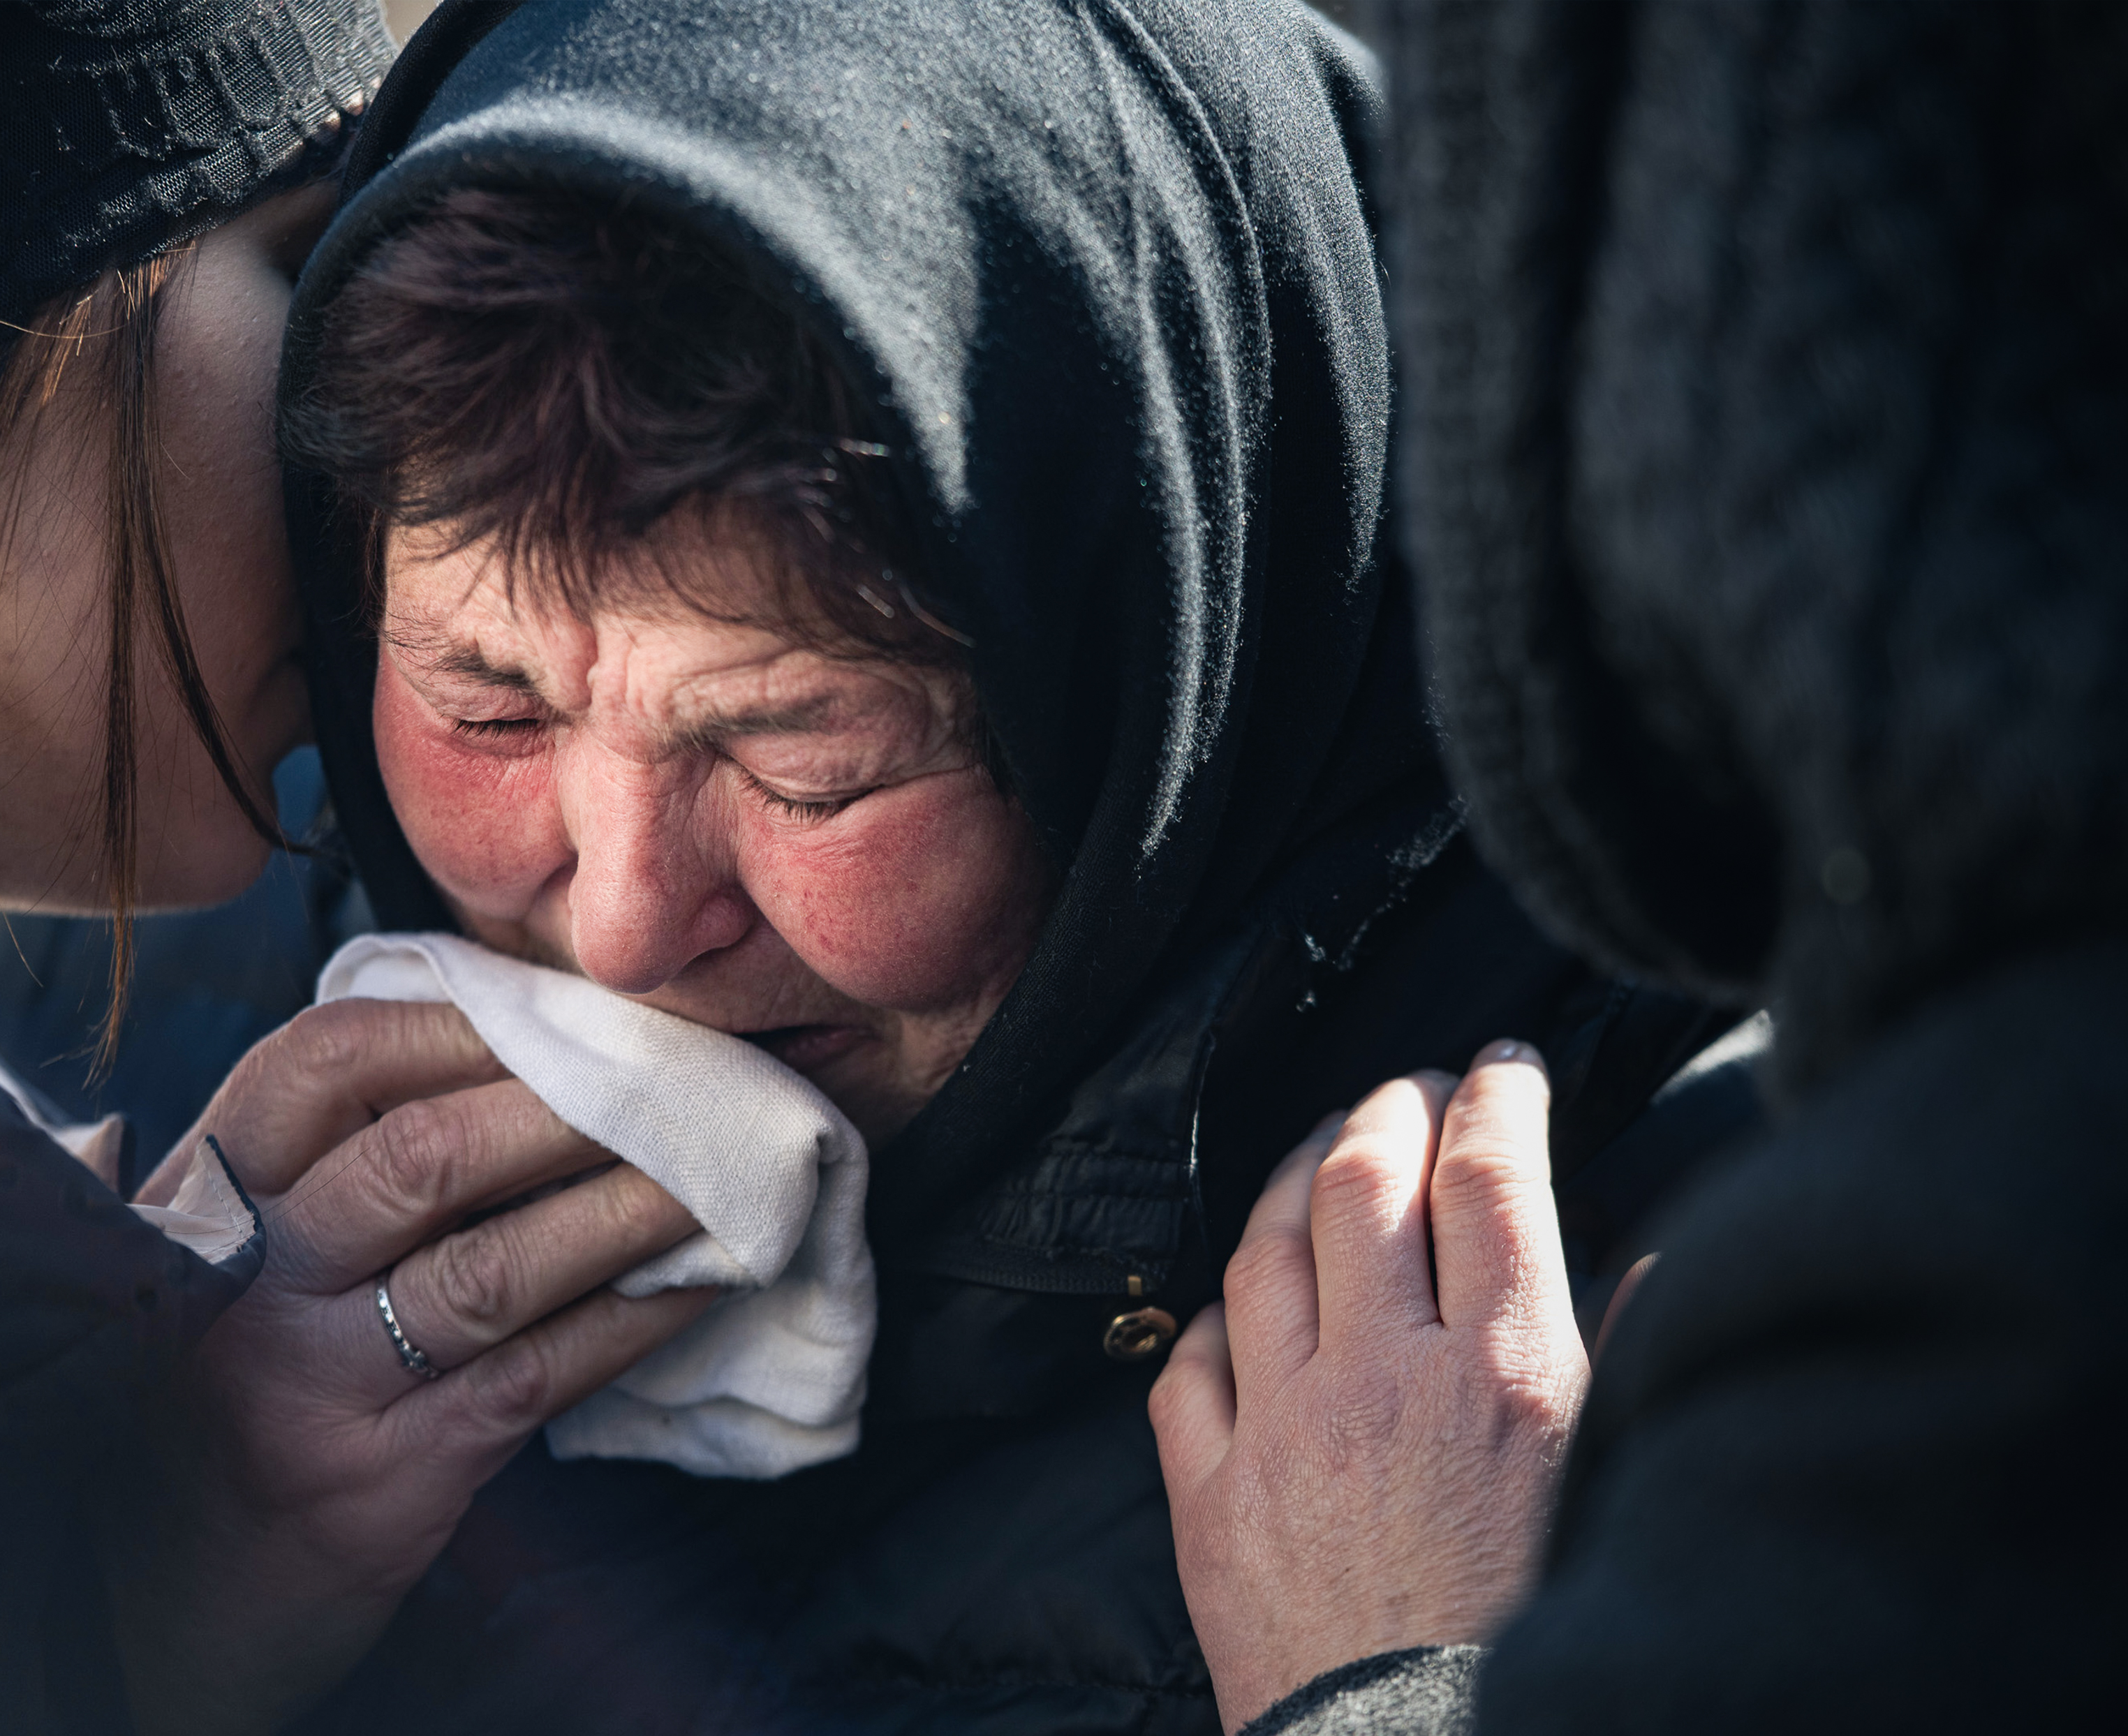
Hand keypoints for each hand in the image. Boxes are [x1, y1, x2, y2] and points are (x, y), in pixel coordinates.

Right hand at [114, 998, 715, 1735]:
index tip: (571, 1016)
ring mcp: (314, 1384)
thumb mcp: (240, 1243)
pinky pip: (533, 1377)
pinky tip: (704, 1278)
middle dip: (569, 1110)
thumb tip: (504, 1029)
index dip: (460, 1026)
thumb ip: (320, 1140)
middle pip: (422, 1157)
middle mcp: (251, 1282)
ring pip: (491, 1269)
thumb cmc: (245, 1364)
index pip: (326, 1061)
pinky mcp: (386, 1478)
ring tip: (716, 1172)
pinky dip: (630, 1320)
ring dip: (623, 1212)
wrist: (176, 1588)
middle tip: (678, 1084)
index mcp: (210, 1194)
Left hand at [1149, 1041, 1587, 1732]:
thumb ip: (1630, 1360)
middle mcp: (1386, 1382)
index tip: (1505, 1066)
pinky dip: (1217, 1316)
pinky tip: (1244, 1301)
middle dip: (1393, 1107)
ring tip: (1328, 1150)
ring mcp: (1284, 1434)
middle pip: (1365, 1181)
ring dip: (1296, 1175)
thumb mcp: (1621, 1491)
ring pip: (1265, 1247)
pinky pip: (1189, 1365)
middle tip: (1417, 1089)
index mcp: (1509, 1378)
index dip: (1498, 1097)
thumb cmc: (1543, 1642)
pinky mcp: (1211, 1500)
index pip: (1492, 1177)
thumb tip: (1653, 1256)